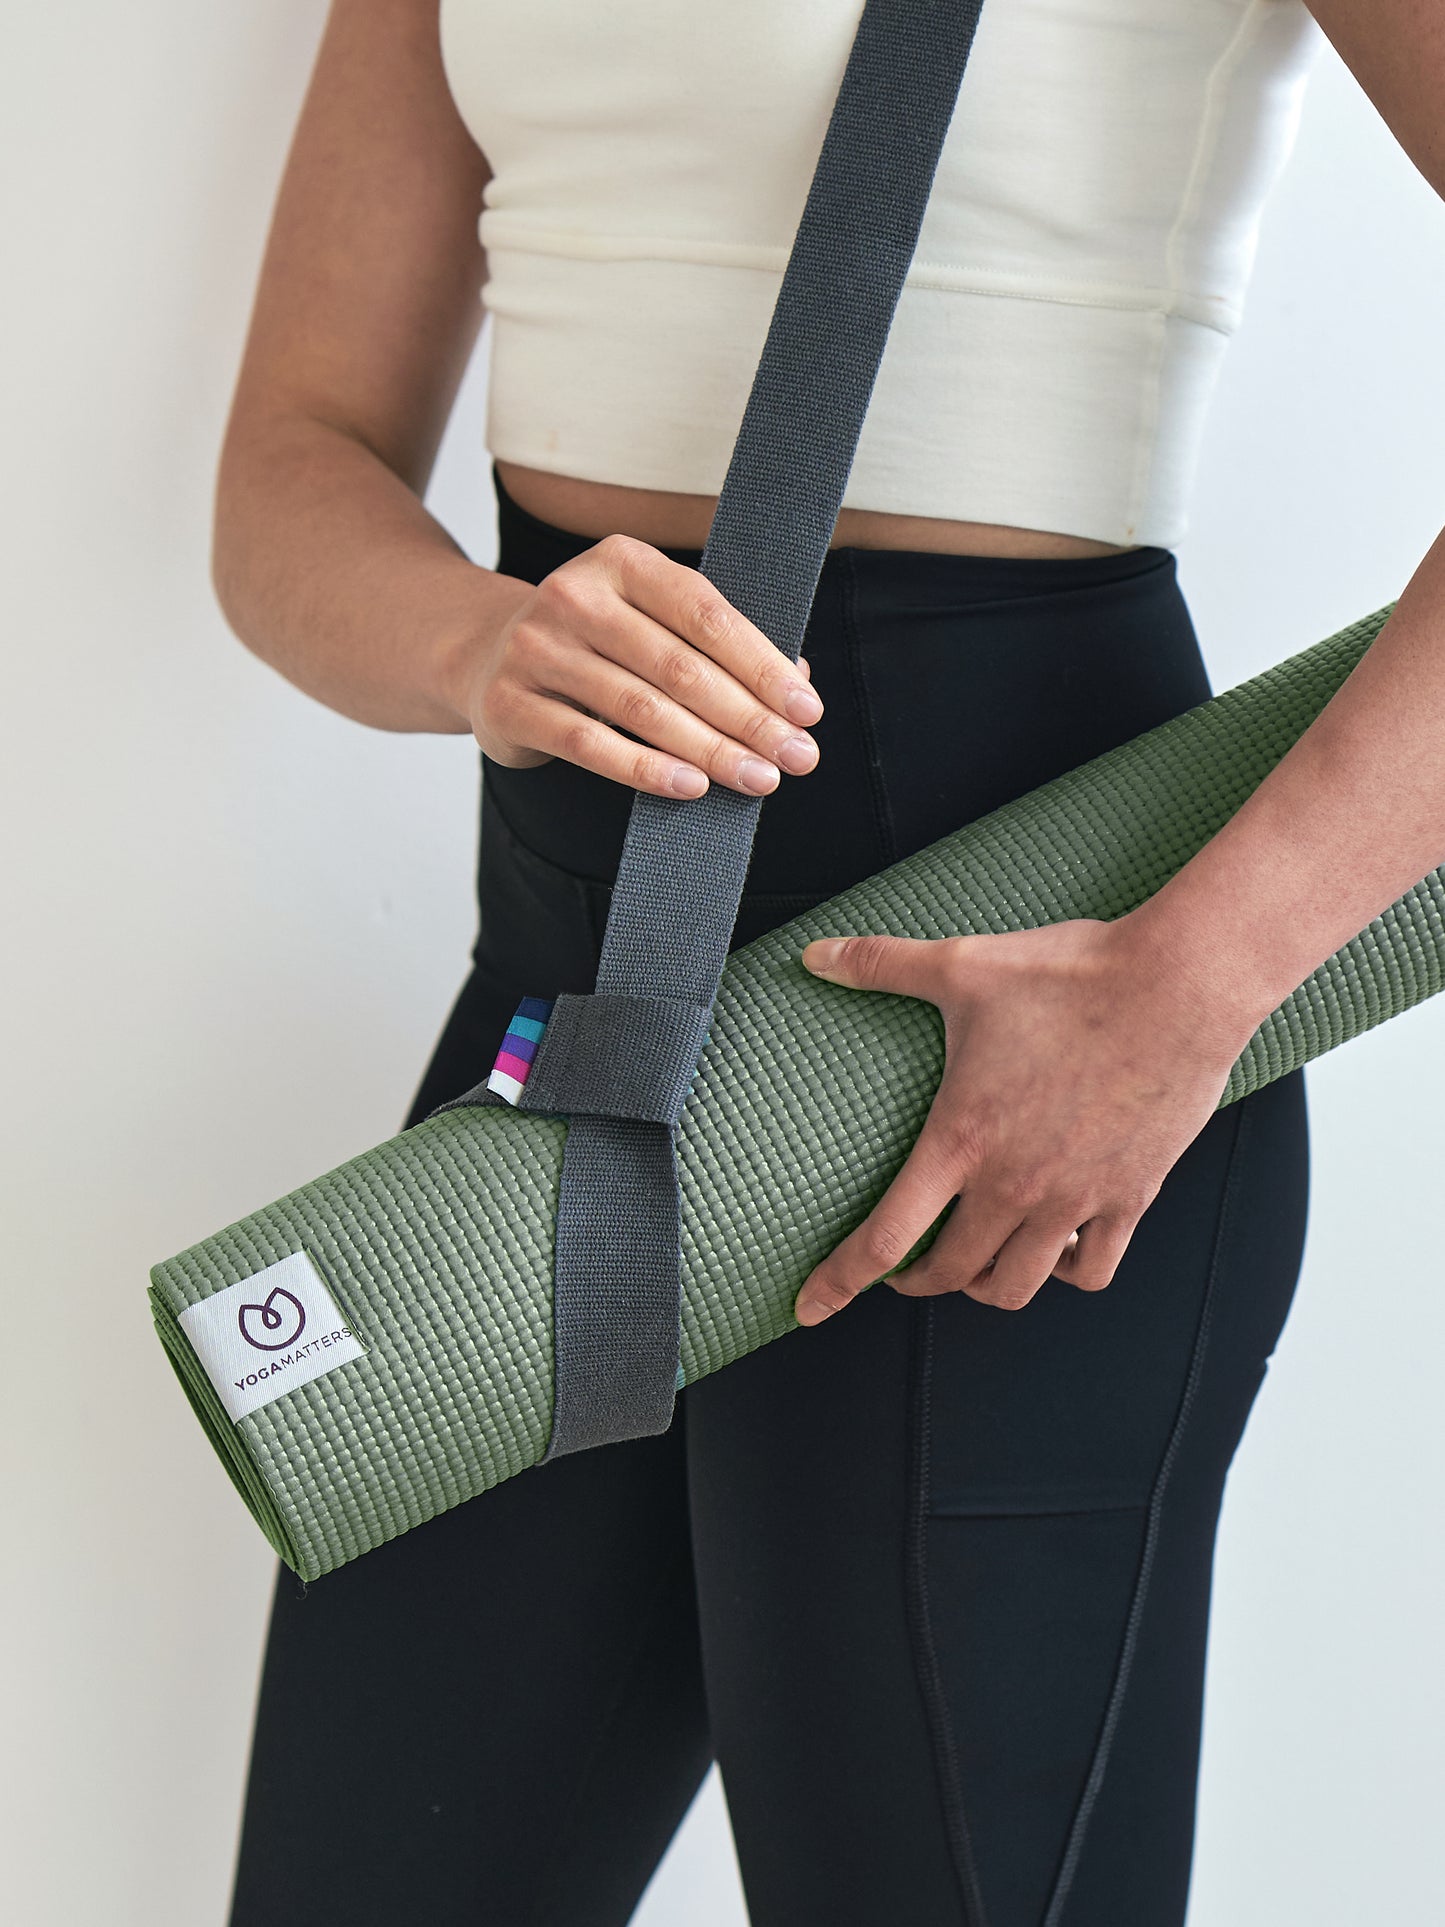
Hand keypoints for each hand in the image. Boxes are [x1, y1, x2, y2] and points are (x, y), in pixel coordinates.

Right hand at [462, 533, 822, 797]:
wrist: (485, 656)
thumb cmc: (595, 643)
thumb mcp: (651, 623)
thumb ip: (718, 646)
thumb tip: (799, 684)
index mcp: (622, 561)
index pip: (706, 614)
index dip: (762, 665)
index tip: (807, 711)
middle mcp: (574, 595)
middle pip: (679, 666)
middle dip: (747, 718)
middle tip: (796, 759)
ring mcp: (536, 648)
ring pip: (640, 708)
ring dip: (708, 750)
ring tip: (756, 779)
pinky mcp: (510, 703)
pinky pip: (589, 744)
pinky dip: (645, 769)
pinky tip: (690, 787)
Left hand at [791, 917, 1259, 1322]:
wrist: (1179, 984)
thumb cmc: (1073, 975)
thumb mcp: (962, 965)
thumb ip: (881, 964)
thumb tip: (815, 954)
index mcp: (962, 1139)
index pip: (885, 1239)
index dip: (838, 1282)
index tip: (809, 1307)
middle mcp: (1014, 1184)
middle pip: (949, 1274)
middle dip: (914, 1279)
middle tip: (903, 1266)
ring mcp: (1075, 1198)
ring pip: (1015, 1285)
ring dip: (983, 1284)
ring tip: (974, 1261)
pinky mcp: (1129, 1196)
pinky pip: (1090, 1269)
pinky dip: (1062, 1271)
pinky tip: (1052, 1247)